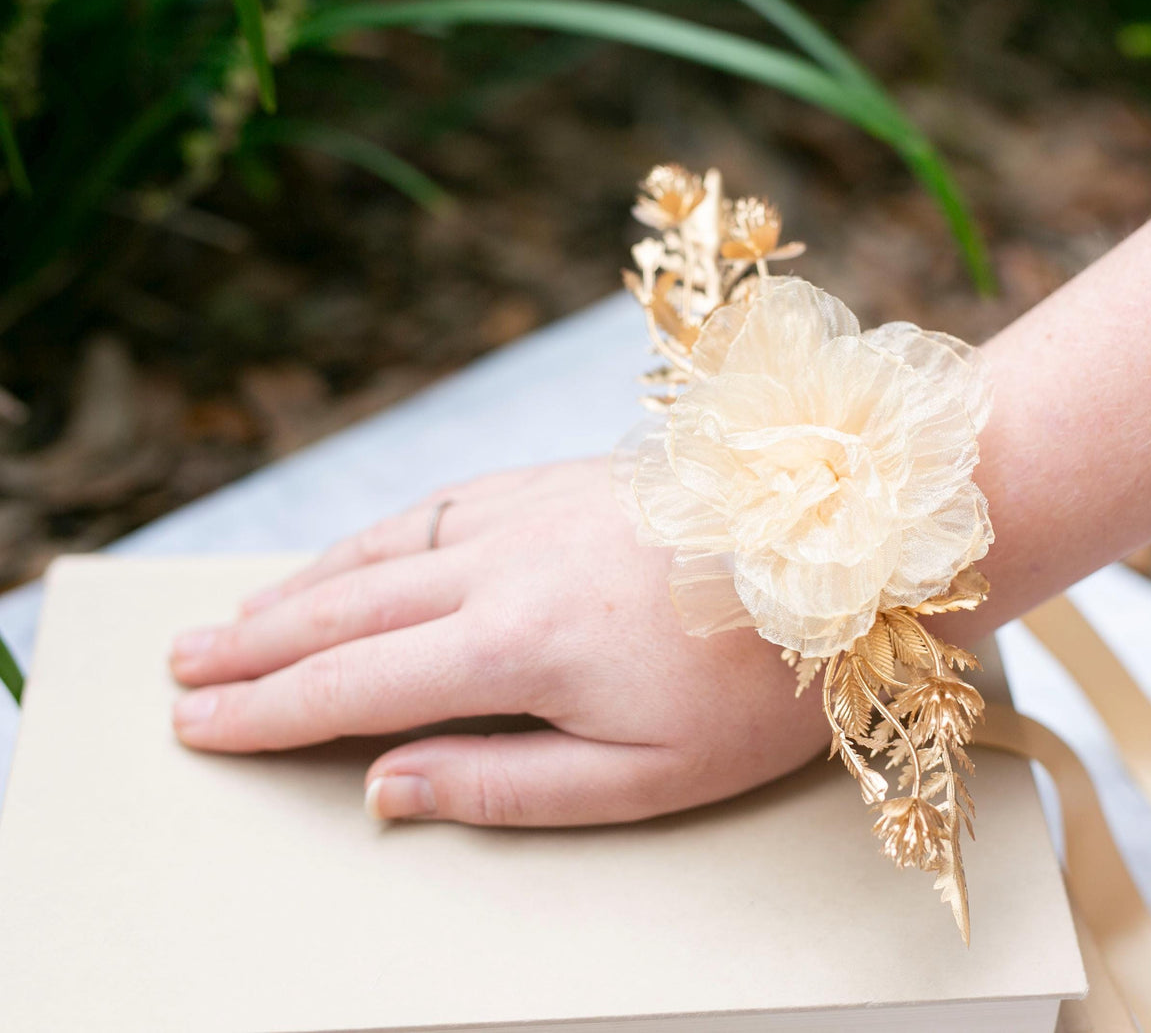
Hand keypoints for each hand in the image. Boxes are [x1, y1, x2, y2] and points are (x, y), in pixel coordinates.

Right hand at [169, 459, 831, 826]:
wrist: (852, 548)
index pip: (353, 687)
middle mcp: (505, 564)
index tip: (198, 725)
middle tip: (182, 669)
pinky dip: (383, 532)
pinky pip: (445, 502)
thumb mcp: (645, 775)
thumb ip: (504, 784)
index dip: (266, 711)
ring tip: (241, 615)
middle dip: (257, 645)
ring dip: (304, 585)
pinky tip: (365, 547)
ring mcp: (535, 510)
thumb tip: (385, 787)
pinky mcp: (569, 480)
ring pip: (386, 549)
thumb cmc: (765, 681)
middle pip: (349, 611)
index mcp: (516, 647)